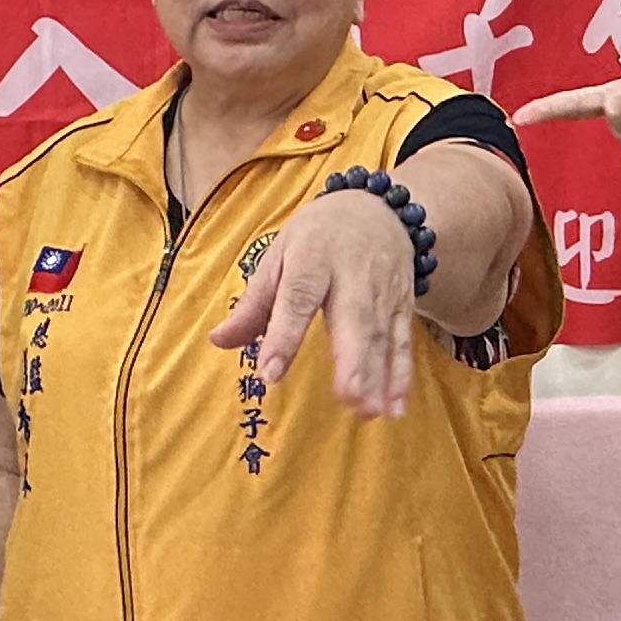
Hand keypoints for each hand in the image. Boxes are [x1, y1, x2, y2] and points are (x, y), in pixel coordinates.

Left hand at [207, 188, 418, 417]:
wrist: (376, 209)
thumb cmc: (317, 237)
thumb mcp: (279, 255)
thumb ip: (254, 304)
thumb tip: (219, 341)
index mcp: (312, 260)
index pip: (296, 299)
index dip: (284, 336)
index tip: (270, 372)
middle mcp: (351, 275)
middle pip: (353, 317)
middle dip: (353, 358)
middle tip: (348, 394)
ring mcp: (381, 291)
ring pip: (380, 335)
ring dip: (378, 375)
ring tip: (368, 411)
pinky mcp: (402, 304)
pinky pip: (402, 342)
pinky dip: (401, 375)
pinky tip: (395, 407)